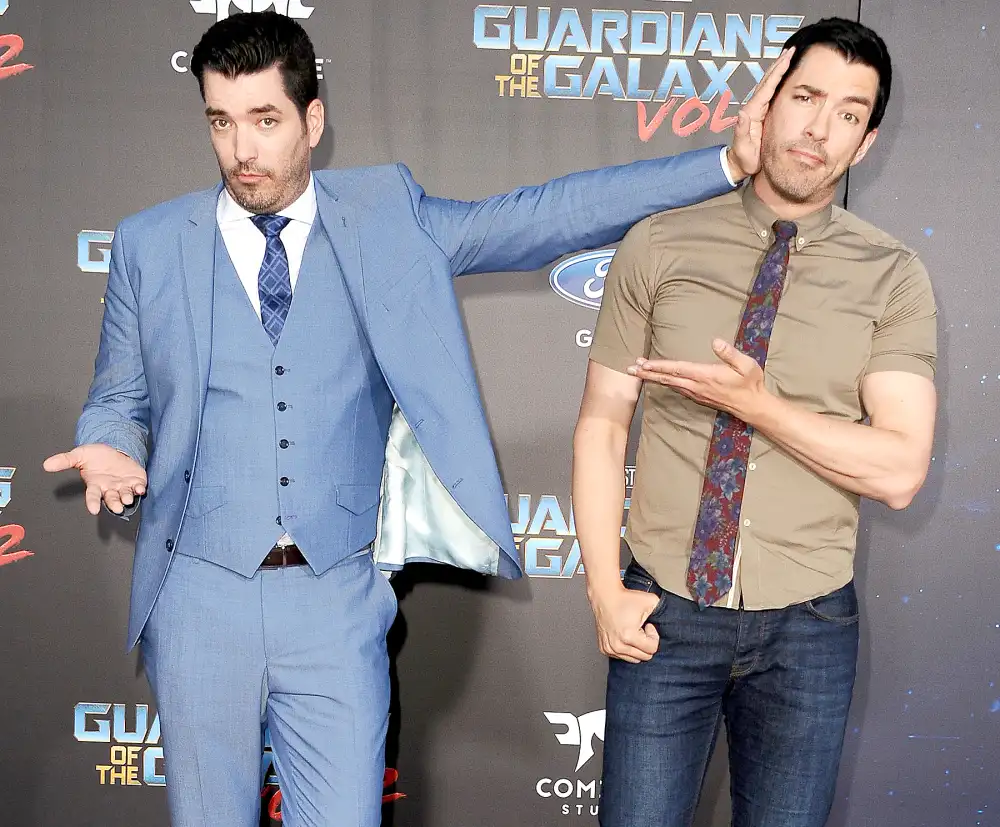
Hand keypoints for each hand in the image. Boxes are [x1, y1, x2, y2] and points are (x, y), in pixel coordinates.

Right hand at [43, 444, 146, 515]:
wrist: (113, 451)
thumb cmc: (95, 457)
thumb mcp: (79, 455)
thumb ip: (64, 460)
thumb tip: (47, 465)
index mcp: (95, 484)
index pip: (92, 496)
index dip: (92, 503)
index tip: (93, 510)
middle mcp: (109, 488)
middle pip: (111, 499)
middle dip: (114, 504)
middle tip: (117, 508)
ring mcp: (123, 486)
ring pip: (125, 496)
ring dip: (127, 498)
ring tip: (127, 499)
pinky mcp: (135, 482)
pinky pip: (138, 488)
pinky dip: (140, 489)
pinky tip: (141, 489)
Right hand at [590, 584, 660, 662]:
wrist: (605, 595)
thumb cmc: (625, 598)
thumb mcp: (651, 602)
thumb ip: (664, 612)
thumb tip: (674, 621)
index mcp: (629, 636)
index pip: (652, 649)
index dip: (653, 636)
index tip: (648, 626)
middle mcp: (617, 645)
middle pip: (643, 657)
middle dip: (645, 643)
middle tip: (641, 629)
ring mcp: (609, 648)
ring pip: (633, 659)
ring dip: (636, 646)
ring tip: (632, 631)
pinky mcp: (604, 648)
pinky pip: (622, 656)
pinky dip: (626, 647)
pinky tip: (624, 634)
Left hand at [628, 339, 766, 420]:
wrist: (752, 406)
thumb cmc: (750, 383)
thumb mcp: (746, 365)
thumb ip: (730, 353)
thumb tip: (715, 341)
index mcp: (706, 376)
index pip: (677, 369)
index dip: (659, 366)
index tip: (644, 363)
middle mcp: (697, 386)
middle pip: (667, 378)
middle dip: (647, 373)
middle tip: (630, 369)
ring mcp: (696, 393)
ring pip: (670, 384)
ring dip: (653, 378)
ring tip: (638, 372)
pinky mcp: (698, 396)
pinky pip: (677, 388)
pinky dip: (664, 382)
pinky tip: (657, 379)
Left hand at [727, 47, 794, 180]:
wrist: (739, 165)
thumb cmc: (743, 159)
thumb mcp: (743, 147)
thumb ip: (741, 130)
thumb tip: (741, 113)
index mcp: (753, 112)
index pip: (767, 87)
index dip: (777, 72)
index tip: (787, 58)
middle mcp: (755, 108)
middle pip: (768, 81)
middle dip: (779, 65)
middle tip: (792, 50)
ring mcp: (758, 110)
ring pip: (770, 85)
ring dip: (779, 70)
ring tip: (789, 57)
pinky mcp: (763, 114)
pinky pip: (772, 94)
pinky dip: (779, 82)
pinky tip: (785, 77)